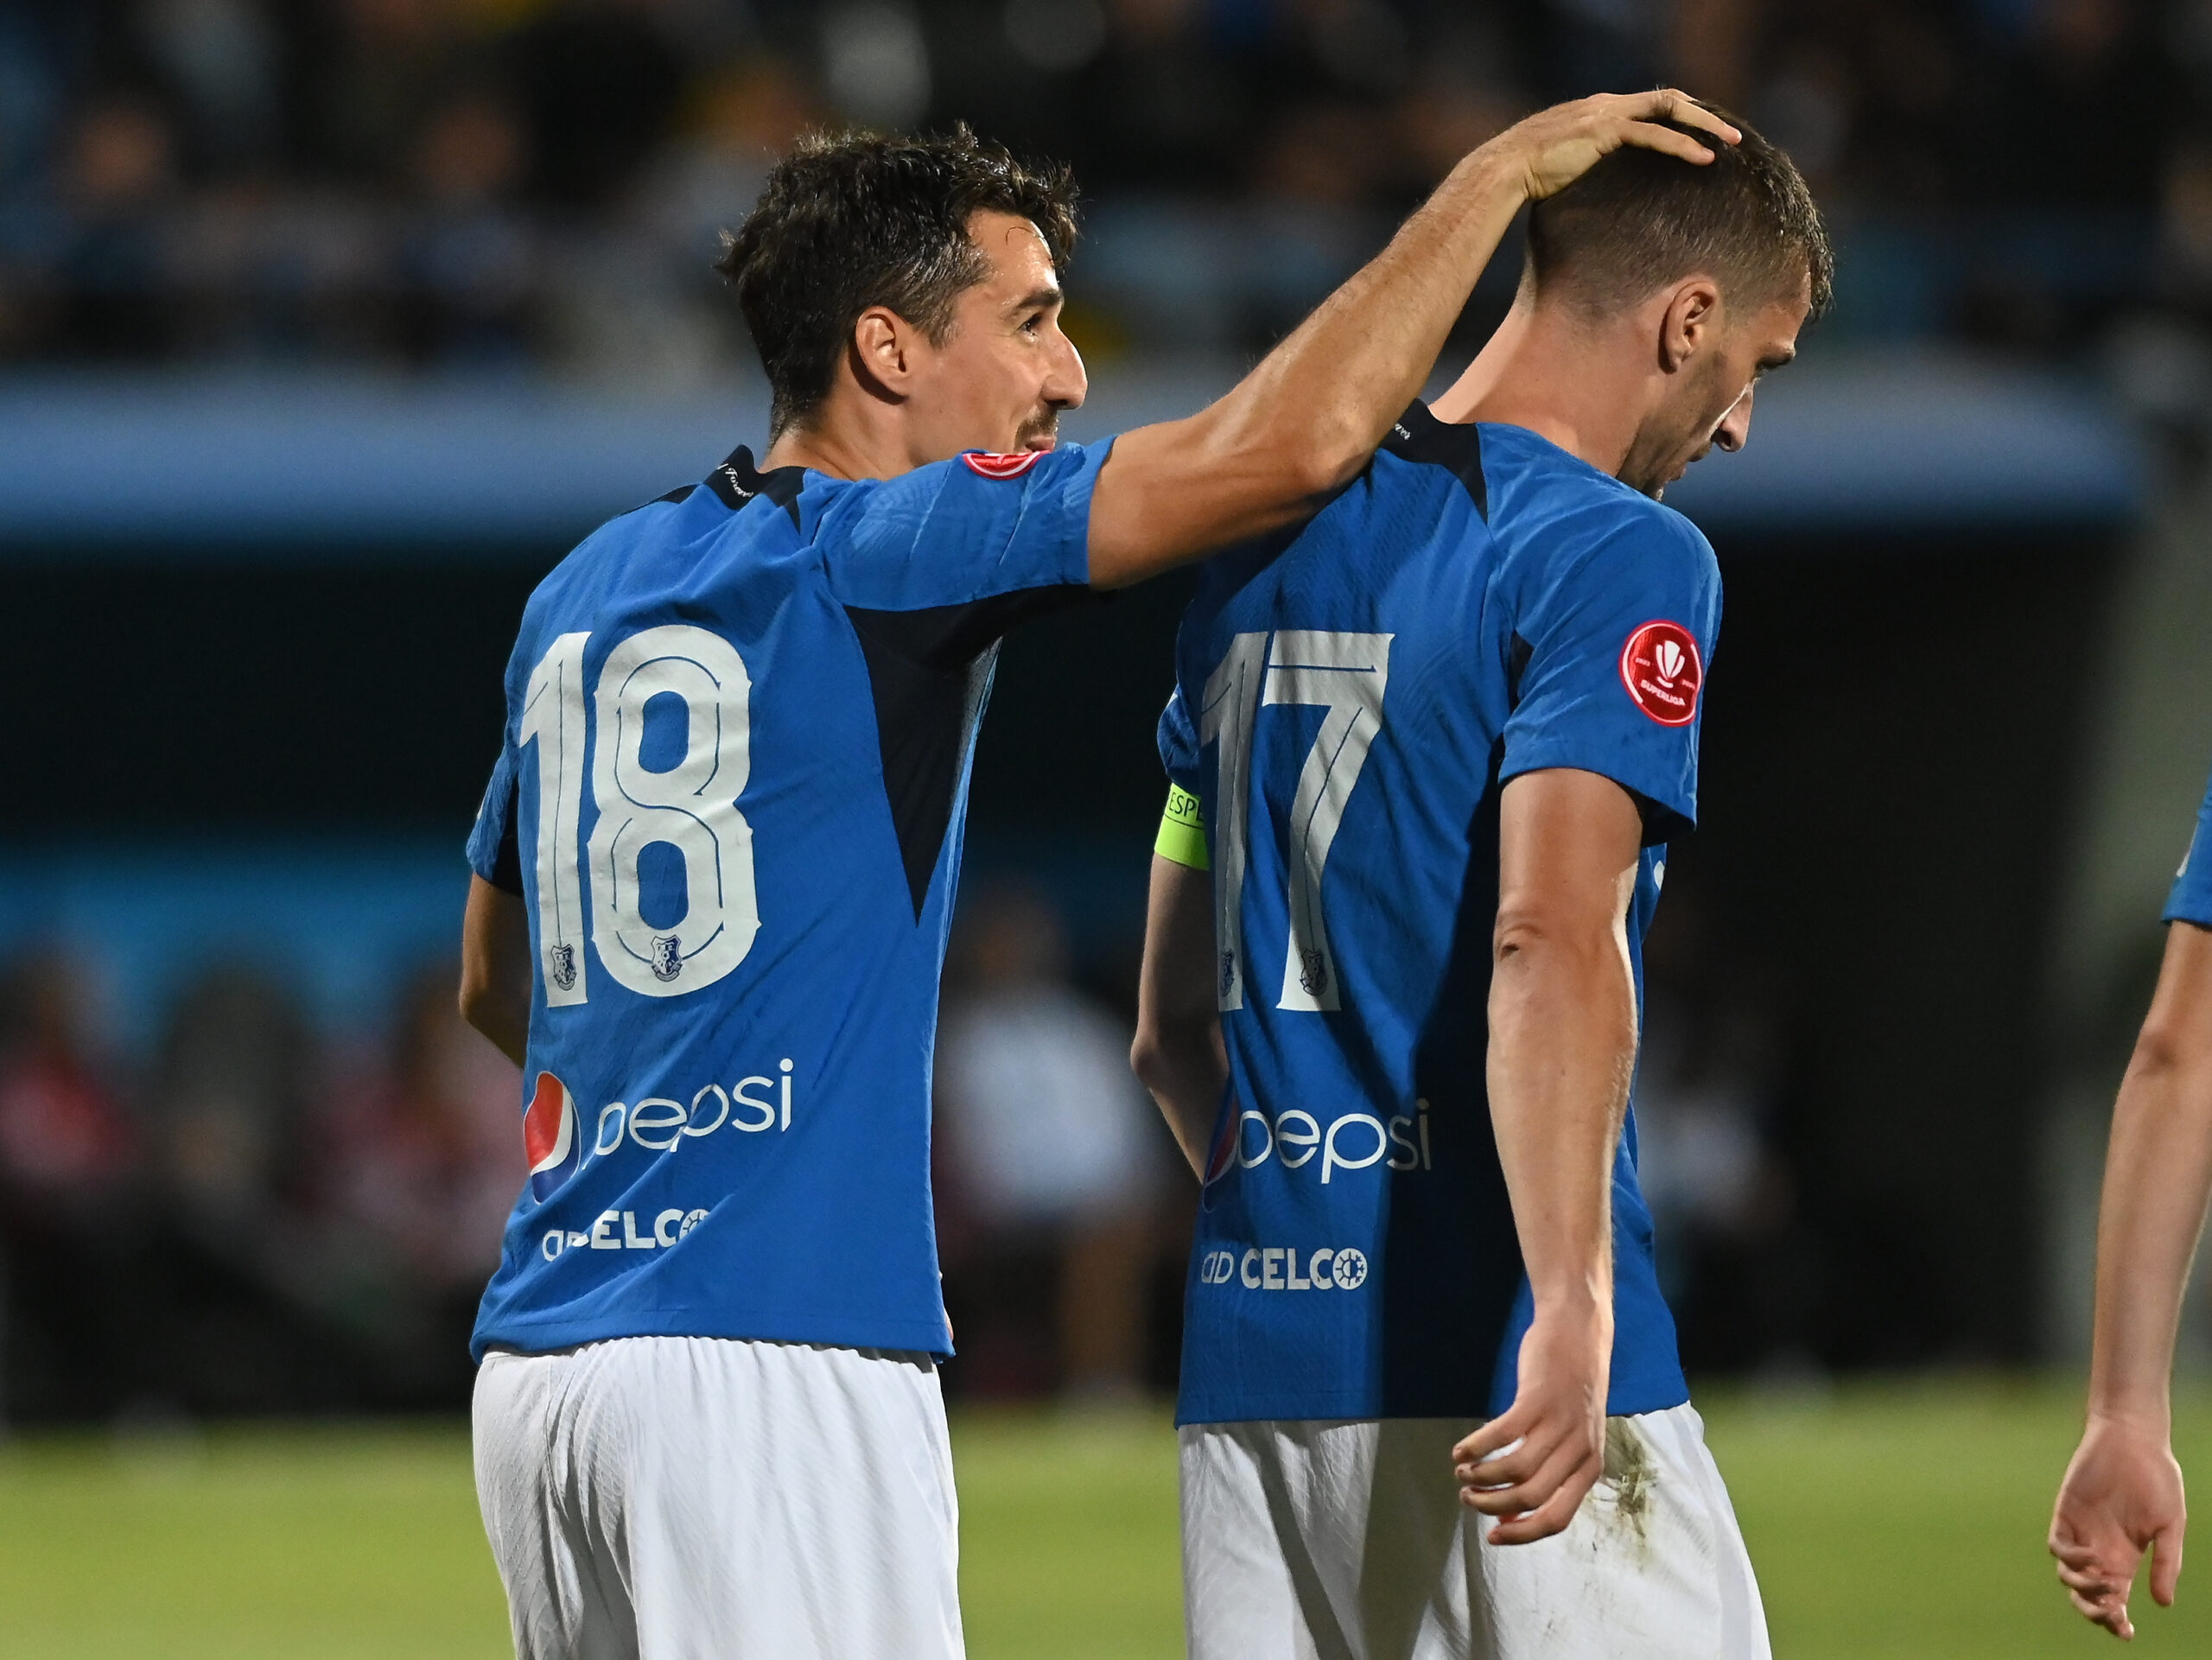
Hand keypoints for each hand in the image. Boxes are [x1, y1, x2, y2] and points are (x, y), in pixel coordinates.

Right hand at [1452, 1302, 1610, 1544]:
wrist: (1578, 1331)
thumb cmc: (1570, 1390)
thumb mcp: (1572, 1437)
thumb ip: (1550, 1474)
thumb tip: (1509, 1520)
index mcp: (1590, 1466)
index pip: (1556, 1518)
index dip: (1521, 1534)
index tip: (1490, 1537)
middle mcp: (1580, 1450)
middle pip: (1530, 1497)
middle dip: (1492, 1505)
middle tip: (1468, 1498)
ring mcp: (1560, 1423)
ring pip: (1515, 1471)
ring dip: (1481, 1478)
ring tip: (1462, 1473)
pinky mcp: (1537, 1399)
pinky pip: (1501, 1435)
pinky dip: (1476, 1448)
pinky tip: (1461, 1451)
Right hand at [1476, 90, 1740, 204]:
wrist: (1503, 169)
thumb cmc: (1526, 176)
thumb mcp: (1564, 166)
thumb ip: (1586, 165)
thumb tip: (1597, 191)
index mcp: (1597, 110)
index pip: (1650, 104)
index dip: (1681, 116)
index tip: (1703, 134)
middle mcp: (1605, 105)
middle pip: (1667, 98)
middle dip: (1703, 114)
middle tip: (1731, 136)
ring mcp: (1605, 114)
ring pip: (1668, 108)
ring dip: (1704, 125)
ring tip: (1730, 145)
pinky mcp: (1604, 131)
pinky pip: (1654, 134)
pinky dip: (1682, 145)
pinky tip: (1703, 160)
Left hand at [2050, 1414, 2186, 1639]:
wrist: (2134, 1441)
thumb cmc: (2157, 1481)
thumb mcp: (2169, 1527)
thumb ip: (2165, 1563)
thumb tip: (2162, 1604)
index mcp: (2125, 1559)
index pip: (2114, 1600)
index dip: (2115, 1620)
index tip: (2126, 1633)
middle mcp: (2100, 1551)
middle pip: (2085, 1594)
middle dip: (2094, 1612)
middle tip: (2110, 1613)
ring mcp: (2081, 1532)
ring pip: (2068, 1576)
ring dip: (2083, 1589)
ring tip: (2105, 1585)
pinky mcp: (2065, 1513)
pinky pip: (2058, 1546)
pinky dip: (2070, 1559)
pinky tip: (2091, 1557)